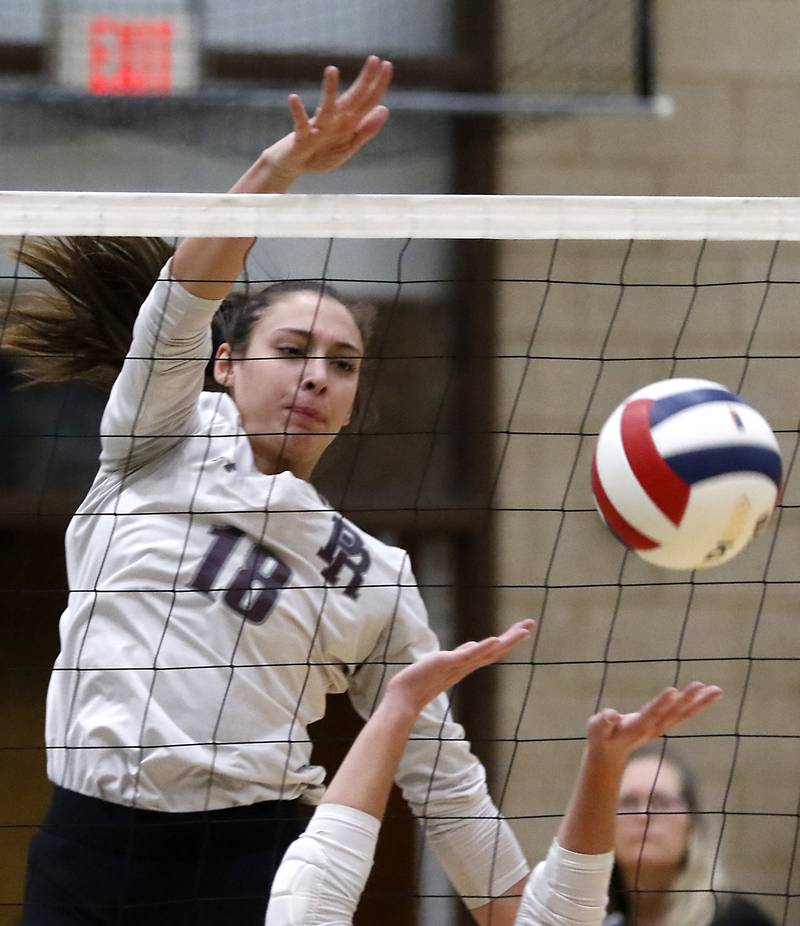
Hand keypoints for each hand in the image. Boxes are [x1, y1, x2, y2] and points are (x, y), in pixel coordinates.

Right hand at [264, 55, 392, 180]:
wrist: (293, 165)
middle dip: (364, 81)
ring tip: (332, 69)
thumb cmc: (321, 154)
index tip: (387, 64)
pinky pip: (300, 124)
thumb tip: (384, 108)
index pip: (367, 102)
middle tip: (374, 58)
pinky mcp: (301, 138)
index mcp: (348, 123)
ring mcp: (318, 128)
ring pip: (326, 108)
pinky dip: (297, 112)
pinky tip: (294, 98)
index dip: (378, 86)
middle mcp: (334, 120)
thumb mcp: (348, 146)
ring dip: (329, 90)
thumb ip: (365, 130)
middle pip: (352, 99)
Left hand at [386, 620, 535, 714]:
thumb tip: (473, 644)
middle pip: (496, 650)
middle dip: (514, 637)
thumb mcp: (445, 662)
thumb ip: (461, 654)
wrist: (406, 697)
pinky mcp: (447, 663)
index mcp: (467, 664)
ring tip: (523, 630)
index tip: (524, 629)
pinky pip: (467, 656)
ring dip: (506, 641)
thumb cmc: (423, 680)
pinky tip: (493, 639)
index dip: (509, 640)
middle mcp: (467, 666)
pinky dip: (481, 648)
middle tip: (531, 623)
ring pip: (488, 652)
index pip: (493, 650)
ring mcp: (459, 666)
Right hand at [586, 681, 722, 760]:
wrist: (611, 752)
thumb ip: (602, 723)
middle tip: (700, 686)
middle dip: (687, 700)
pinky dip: (698, 704)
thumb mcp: (597, 729)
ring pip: (684, 714)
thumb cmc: (602, 736)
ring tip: (717, 690)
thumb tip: (610, 715)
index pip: (651, 714)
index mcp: (636, 728)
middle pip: (673, 714)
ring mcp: (661, 727)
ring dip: (700, 702)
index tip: (673, 692)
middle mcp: (653, 728)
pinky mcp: (665, 723)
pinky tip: (709, 693)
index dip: (662, 704)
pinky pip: (685, 714)